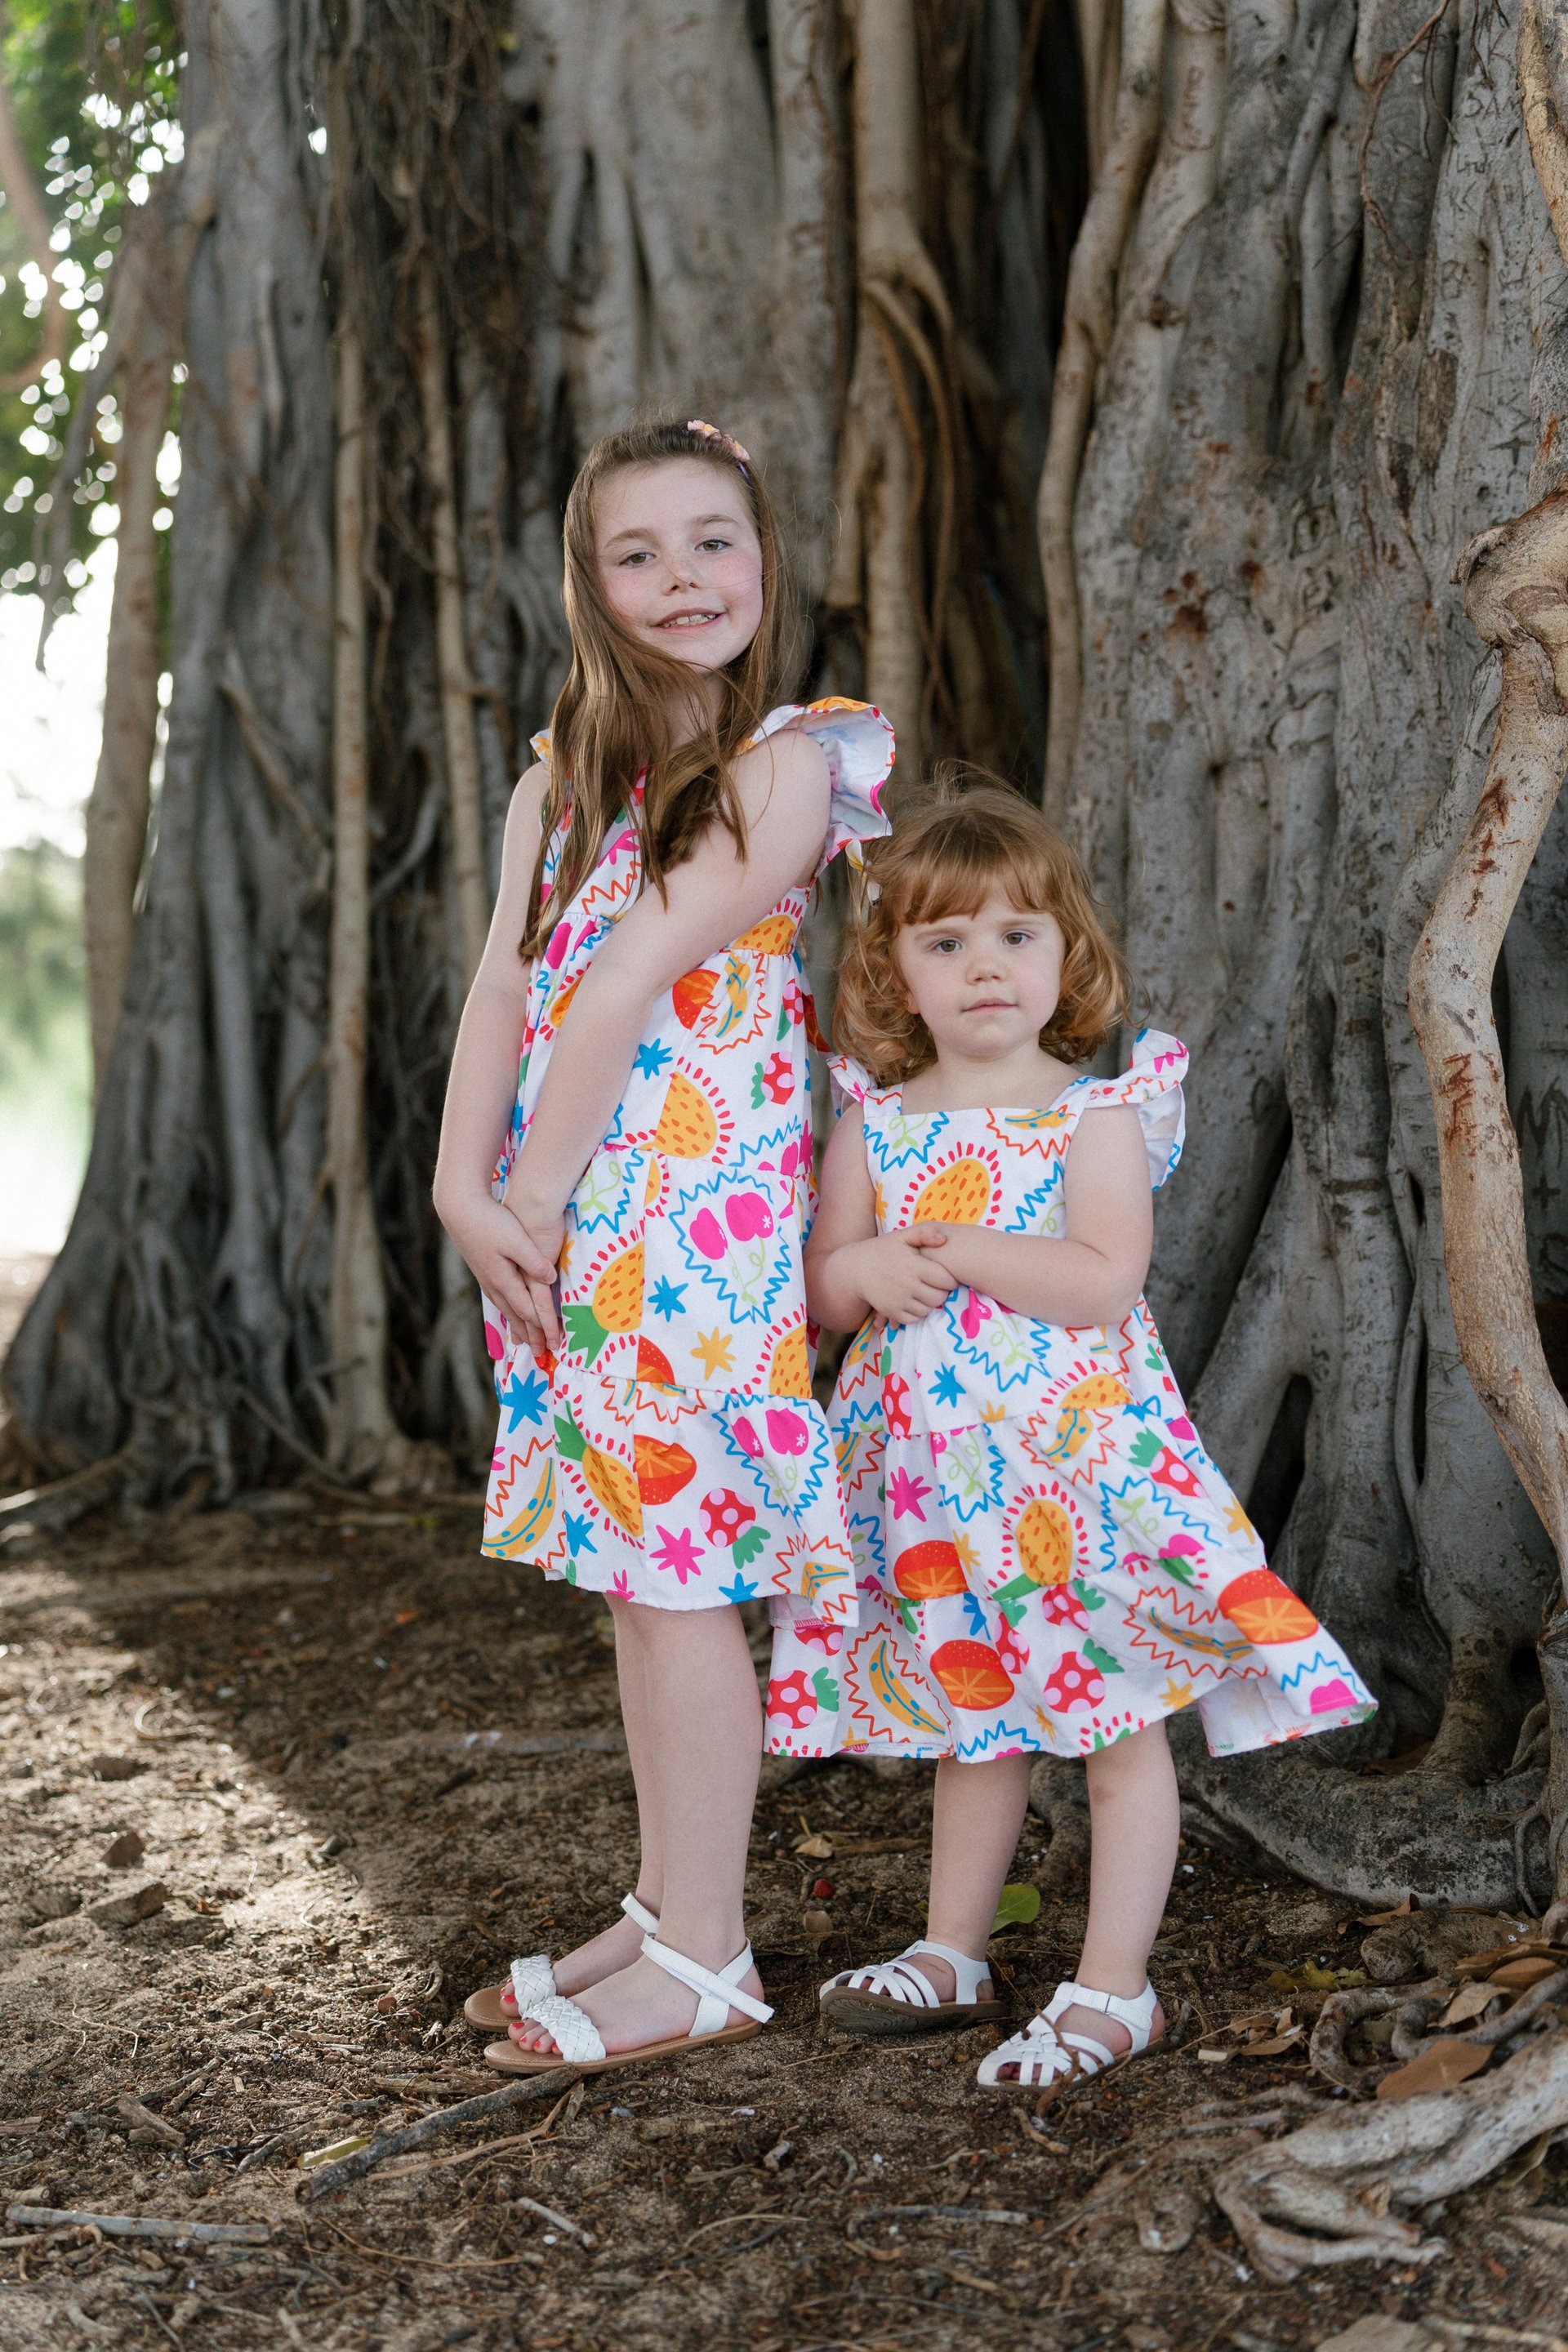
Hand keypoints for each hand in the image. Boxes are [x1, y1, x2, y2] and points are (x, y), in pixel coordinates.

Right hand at [499, 1180, 566, 1353]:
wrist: (460, 1208)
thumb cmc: (490, 1221)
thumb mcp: (516, 1240)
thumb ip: (534, 1262)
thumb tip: (551, 1280)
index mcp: (503, 1279)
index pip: (528, 1311)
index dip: (543, 1328)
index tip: (554, 1344)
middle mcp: (493, 1283)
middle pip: (516, 1315)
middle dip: (530, 1335)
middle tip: (541, 1354)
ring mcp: (486, 1277)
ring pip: (505, 1308)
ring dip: (516, 1326)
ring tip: (522, 1342)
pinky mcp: (482, 1268)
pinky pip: (498, 1297)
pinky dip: (506, 1310)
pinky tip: (506, 1310)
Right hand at [844, 1224, 958, 1326]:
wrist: (855, 1269)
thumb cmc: (882, 1250)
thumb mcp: (901, 1236)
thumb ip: (924, 1233)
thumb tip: (944, 1239)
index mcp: (914, 1266)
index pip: (946, 1280)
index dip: (950, 1280)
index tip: (946, 1276)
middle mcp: (908, 1285)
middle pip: (939, 1298)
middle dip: (942, 1293)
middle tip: (937, 1287)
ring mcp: (899, 1300)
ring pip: (927, 1310)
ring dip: (929, 1303)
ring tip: (925, 1293)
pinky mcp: (891, 1311)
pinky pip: (913, 1319)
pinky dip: (916, 1313)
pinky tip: (913, 1302)